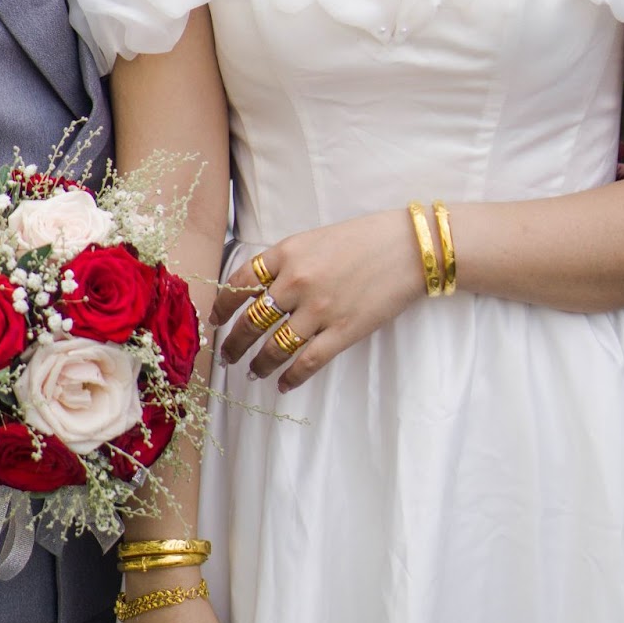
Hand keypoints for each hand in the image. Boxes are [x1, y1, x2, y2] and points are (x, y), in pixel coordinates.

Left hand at [210, 209, 426, 391]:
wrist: (407, 247)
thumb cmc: (362, 238)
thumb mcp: (313, 239)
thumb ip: (286, 262)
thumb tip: (260, 289)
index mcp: (286, 254)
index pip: (239, 284)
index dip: (223, 306)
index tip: (216, 319)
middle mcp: (296, 282)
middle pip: (251, 320)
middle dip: (235, 342)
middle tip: (227, 355)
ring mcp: (319, 310)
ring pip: (275, 346)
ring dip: (258, 364)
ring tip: (251, 372)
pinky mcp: (342, 332)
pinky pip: (307, 362)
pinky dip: (290, 377)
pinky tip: (282, 384)